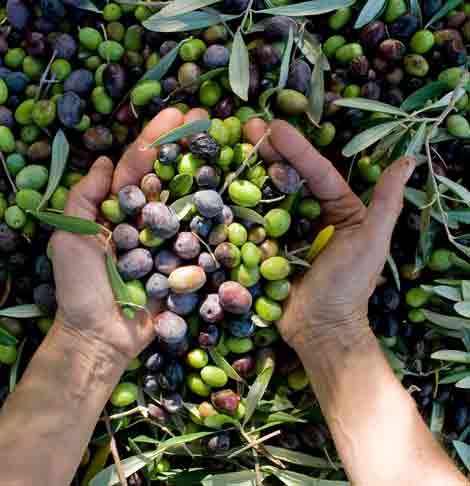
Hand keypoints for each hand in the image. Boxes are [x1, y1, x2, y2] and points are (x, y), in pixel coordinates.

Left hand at [51, 108, 208, 360]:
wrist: (103, 337)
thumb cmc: (82, 288)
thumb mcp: (69, 238)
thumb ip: (84, 198)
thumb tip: (103, 161)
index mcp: (117, 210)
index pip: (138, 166)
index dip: (156, 139)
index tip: (178, 114)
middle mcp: (145, 219)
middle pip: (168, 176)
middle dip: (186, 146)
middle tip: (209, 118)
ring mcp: (167, 239)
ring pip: (188, 201)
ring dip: (205, 173)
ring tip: (226, 146)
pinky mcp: (184, 261)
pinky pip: (202, 236)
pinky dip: (216, 216)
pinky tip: (233, 193)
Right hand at [244, 119, 414, 350]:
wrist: (319, 327)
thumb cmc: (349, 286)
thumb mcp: (372, 241)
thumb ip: (385, 203)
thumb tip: (407, 161)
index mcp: (339, 208)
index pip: (316, 172)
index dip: (297, 149)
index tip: (274, 127)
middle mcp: (312, 214)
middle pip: (289, 177)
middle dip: (270, 151)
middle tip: (248, 126)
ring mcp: (287, 230)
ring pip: (269, 194)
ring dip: (252, 170)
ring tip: (233, 146)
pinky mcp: (267, 246)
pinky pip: (254, 221)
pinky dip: (241, 203)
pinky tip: (225, 183)